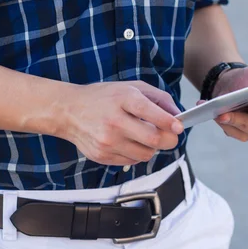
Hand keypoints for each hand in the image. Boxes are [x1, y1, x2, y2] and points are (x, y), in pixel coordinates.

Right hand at [59, 81, 184, 165]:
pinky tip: (128, 142)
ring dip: (151, 148)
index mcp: (122, 99)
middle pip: (153, 140)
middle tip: (170, 135)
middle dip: (168, 139)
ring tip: (144, 137)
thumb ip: (157, 97)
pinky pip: (131, 161)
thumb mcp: (129, 87)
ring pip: (145, 154)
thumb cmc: (102, 97)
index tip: (178, 126)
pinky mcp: (102, 156)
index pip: (151, 113)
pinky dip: (136, 153)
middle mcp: (114, 121)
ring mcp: (107, 141)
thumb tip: (176, 114)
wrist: (68, 111)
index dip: (169, 122)